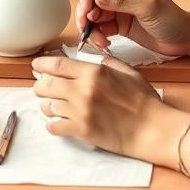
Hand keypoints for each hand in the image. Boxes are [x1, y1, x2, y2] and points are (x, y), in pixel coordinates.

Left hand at [31, 54, 189, 164]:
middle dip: (40, 85)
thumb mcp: (129, 73)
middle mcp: (83, 89)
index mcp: (94, 72)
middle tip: (42, 87)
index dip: (42, 64)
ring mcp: (80, 111)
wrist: (154, 129)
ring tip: (53, 106)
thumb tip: (98, 59)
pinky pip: (54, 126)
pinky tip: (58, 123)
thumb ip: (110, 63)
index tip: (36, 66)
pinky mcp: (82, 131)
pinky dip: (52, 125)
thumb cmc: (145, 102)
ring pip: (47, 106)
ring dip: (47, 106)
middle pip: (46, 84)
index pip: (58, 64)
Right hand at [77, 0, 189, 55]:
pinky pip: (100, 29)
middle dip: (85, 13)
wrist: (184, 39)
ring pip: (93, 16)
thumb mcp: (148, 7)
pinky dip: (98, 36)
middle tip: (86, 27)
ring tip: (98, 40)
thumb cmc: (172, 18)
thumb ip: (122, 2)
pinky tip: (104, 43)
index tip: (86, 10)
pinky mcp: (118, 26)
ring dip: (91, 28)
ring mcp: (117, 10)